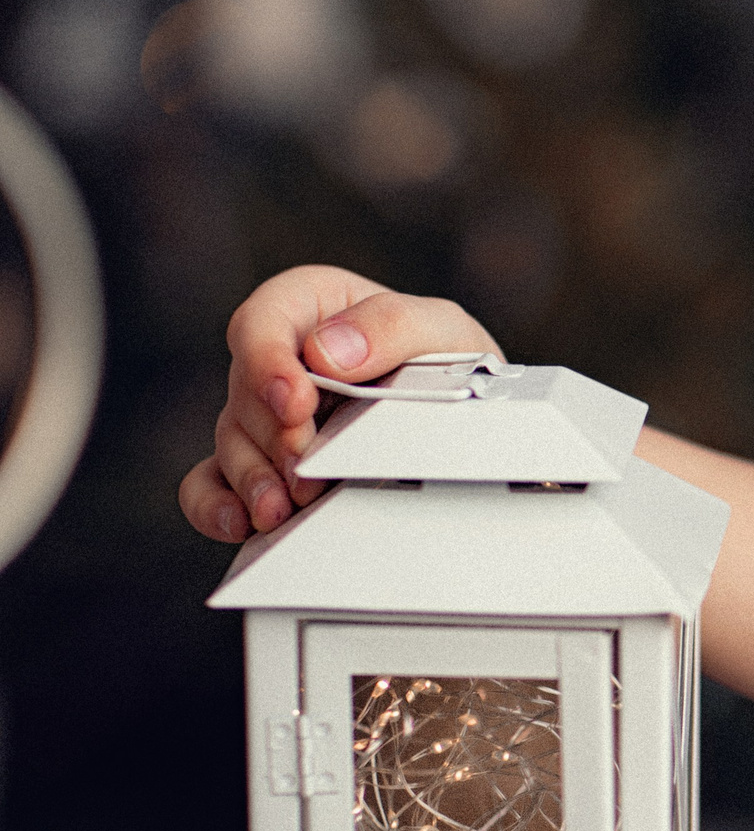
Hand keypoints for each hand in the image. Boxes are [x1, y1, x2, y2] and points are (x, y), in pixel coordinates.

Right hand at [178, 265, 500, 542]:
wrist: (464, 417)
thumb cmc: (445, 361)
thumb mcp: (439, 329)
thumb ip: (390, 325)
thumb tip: (326, 352)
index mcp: (308, 308)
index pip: (261, 323)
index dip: (267, 363)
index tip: (296, 402)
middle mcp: (276, 360)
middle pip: (246, 393)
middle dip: (276, 434)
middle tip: (309, 465)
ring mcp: (262, 416)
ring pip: (232, 443)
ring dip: (254, 477)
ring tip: (283, 506)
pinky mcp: (261, 464)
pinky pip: (211, 482)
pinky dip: (217, 504)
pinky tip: (243, 522)